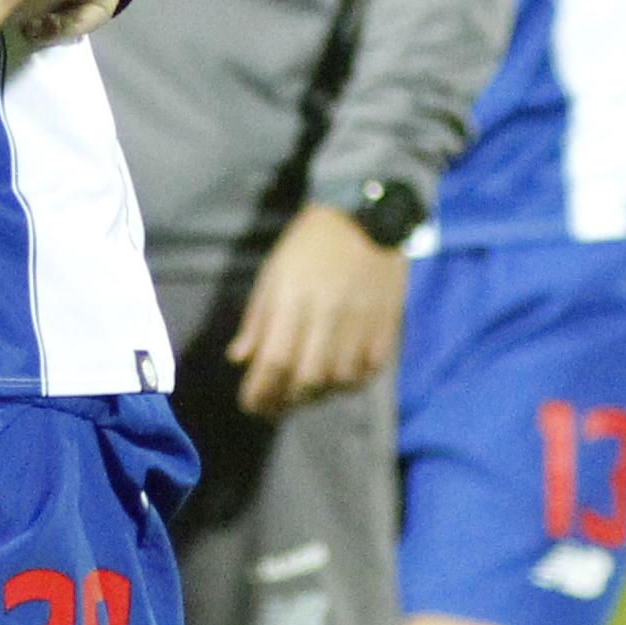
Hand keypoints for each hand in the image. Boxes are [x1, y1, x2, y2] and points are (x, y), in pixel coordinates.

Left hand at [228, 204, 407, 416]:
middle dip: (286, 400)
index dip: (260, 391)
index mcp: (294, 299)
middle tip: (273, 406)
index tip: (249, 405)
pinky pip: (368, 371)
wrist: (365, 218)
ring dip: (317, 396)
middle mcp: (328, 315)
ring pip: (338, 381)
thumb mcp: (272, 274)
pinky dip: (349, 384)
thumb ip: (257, 320)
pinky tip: (335, 380)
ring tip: (301, 394)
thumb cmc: (308, 246)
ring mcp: (361, 322)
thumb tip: (239, 359)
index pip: (275, 361)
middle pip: (307, 379)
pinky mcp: (386, 326)